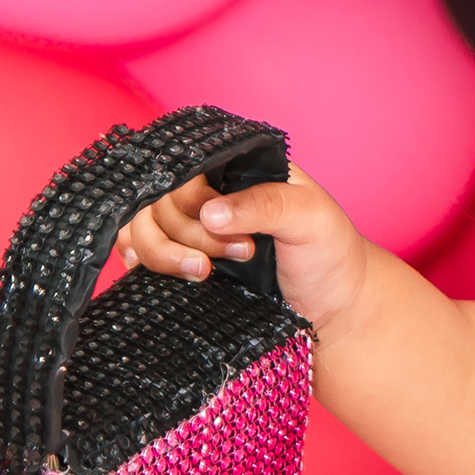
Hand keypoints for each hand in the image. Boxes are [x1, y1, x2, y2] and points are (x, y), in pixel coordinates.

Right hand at [116, 165, 369, 332]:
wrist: (333, 307)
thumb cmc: (329, 252)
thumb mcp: (309, 217)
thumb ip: (264, 205)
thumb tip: (209, 214)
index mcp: (238, 168)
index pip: (186, 167)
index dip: (190, 198)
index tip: (219, 223)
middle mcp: (209, 193)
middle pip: (159, 200)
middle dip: (190, 233)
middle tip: (242, 252)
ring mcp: (192, 227)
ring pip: (142, 226)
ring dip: (164, 252)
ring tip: (205, 273)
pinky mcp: (184, 261)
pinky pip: (142, 252)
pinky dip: (141, 259)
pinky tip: (152, 269)